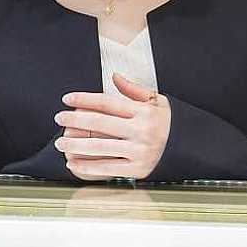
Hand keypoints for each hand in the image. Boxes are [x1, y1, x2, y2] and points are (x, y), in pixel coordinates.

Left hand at [53, 73, 170, 179]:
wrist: (188, 147)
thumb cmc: (168, 122)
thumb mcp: (156, 101)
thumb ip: (133, 89)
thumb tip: (114, 77)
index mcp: (143, 111)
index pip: (107, 102)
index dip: (84, 99)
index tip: (67, 99)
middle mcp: (141, 130)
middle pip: (100, 122)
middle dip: (75, 119)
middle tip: (59, 117)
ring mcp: (139, 151)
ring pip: (100, 146)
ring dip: (76, 144)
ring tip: (60, 142)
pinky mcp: (137, 169)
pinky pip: (107, 168)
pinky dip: (87, 166)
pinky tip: (73, 163)